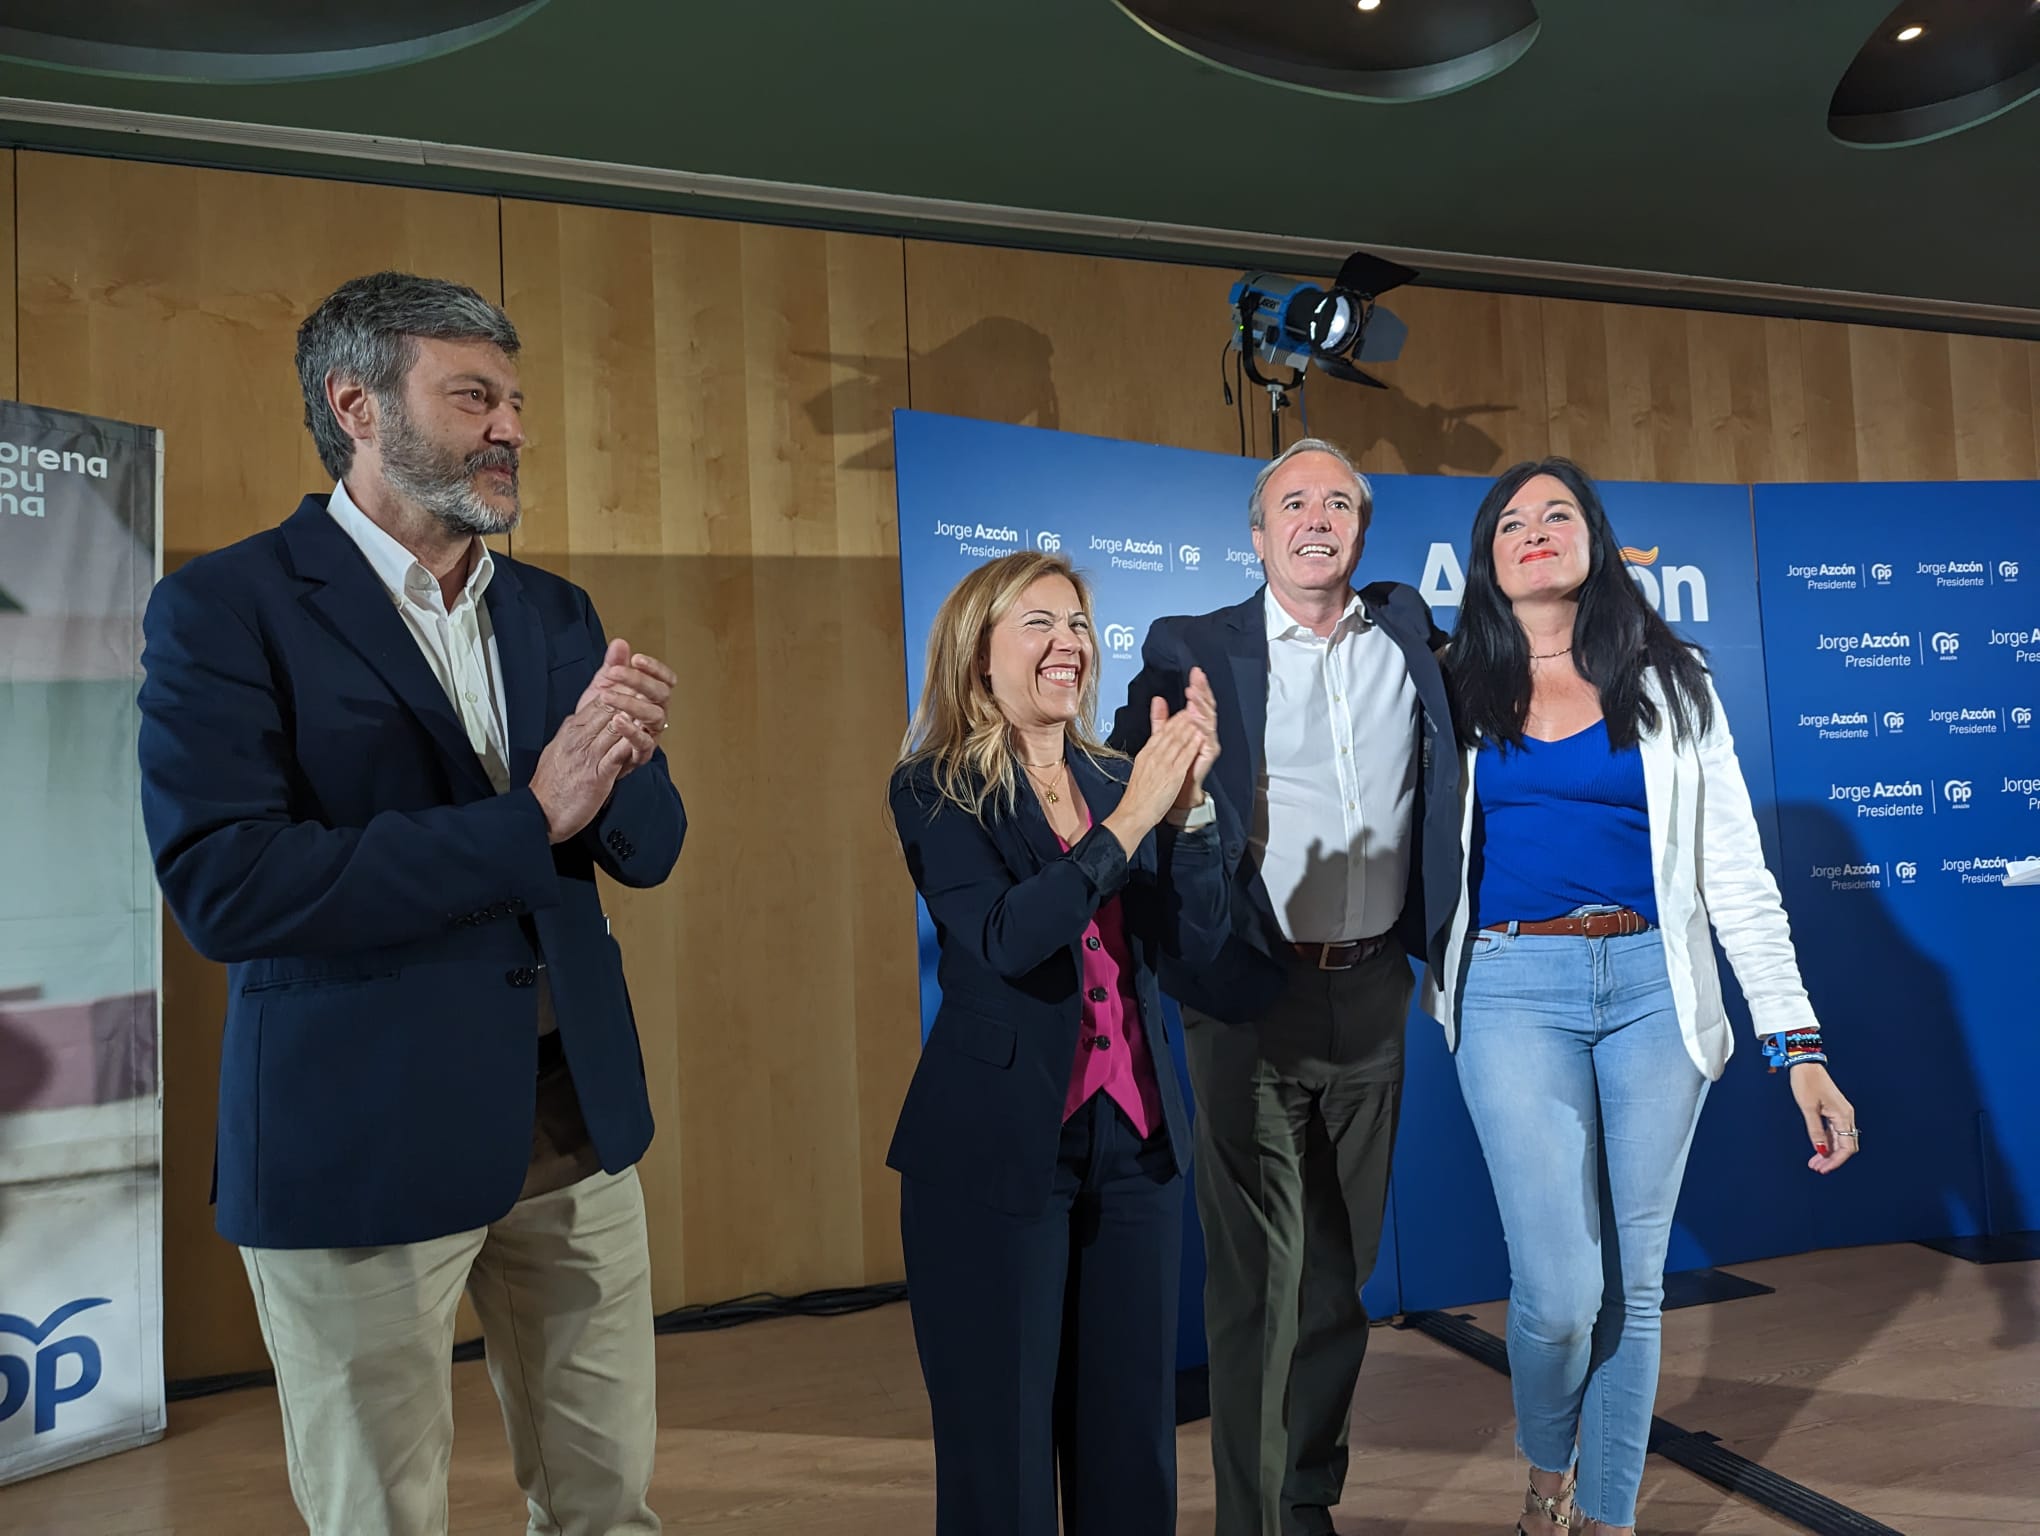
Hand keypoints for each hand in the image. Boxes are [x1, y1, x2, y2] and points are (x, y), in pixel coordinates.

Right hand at [529, 696, 649, 843]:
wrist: (540, 812)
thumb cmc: (551, 784)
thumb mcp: (558, 748)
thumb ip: (571, 732)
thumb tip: (579, 718)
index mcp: (571, 731)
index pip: (598, 702)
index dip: (619, 690)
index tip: (636, 682)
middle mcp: (578, 739)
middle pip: (608, 709)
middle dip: (630, 696)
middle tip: (650, 685)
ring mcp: (588, 756)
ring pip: (614, 727)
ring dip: (635, 715)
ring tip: (652, 704)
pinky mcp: (597, 776)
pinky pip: (617, 754)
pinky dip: (630, 743)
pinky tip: (642, 735)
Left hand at [576, 638, 676, 772]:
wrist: (586, 751)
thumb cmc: (601, 720)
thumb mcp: (603, 688)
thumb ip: (613, 667)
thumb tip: (620, 643)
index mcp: (651, 698)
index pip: (665, 680)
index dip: (655, 668)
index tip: (637, 659)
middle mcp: (656, 714)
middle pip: (662, 694)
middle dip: (639, 681)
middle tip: (613, 673)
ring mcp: (651, 734)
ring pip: (655, 716)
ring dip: (632, 703)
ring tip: (607, 696)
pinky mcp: (641, 753)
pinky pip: (644, 742)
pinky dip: (632, 731)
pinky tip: (617, 720)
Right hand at [1102, 700, 1201, 856]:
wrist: (1134, 812)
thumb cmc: (1139, 794)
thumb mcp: (1142, 766)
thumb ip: (1151, 751)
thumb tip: (1155, 737)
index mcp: (1146, 753)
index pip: (1161, 732)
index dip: (1174, 720)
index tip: (1184, 712)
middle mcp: (1154, 756)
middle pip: (1170, 732)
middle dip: (1184, 718)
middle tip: (1195, 707)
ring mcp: (1163, 765)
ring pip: (1178, 741)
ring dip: (1190, 727)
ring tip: (1199, 717)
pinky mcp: (1171, 775)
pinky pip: (1184, 757)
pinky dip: (1192, 745)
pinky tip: (1199, 737)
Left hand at [1174, 665, 1219, 811]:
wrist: (1176, 791)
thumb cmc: (1173, 767)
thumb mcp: (1162, 737)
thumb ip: (1161, 718)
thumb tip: (1158, 700)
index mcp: (1193, 725)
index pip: (1198, 701)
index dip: (1198, 686)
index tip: (1195, 673)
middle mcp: (1203, 732)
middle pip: (1206, 705)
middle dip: (1202, 690)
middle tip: (1198, 677)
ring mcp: (1207, 741)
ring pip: (1208, 717)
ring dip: (1201, 704)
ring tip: (1195, 692)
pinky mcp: (1208, 753)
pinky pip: (1207, 737)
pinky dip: (1202, 726)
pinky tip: (1196, 717)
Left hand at [1790, 1063, 1857, 1173]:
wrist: (1806, 1064)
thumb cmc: (1806, 1082)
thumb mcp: (1808, 1108)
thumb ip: (1815, 1131)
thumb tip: (1821, 1151)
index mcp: (1843, 1116)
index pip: (1846, 1147)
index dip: (1836, 1161)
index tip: (1823, 1169)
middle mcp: (1846, 1116)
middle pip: (1845, 1146)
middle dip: (1832, 1159)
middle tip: (1816, 1168)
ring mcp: (1841, 1114)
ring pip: (1839, 1140)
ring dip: (1828, 1153)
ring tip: (1814, 1163)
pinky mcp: (1834, 1111)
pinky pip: (1834, 1132)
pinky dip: (1827, 1143)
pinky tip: (1817, 1150)